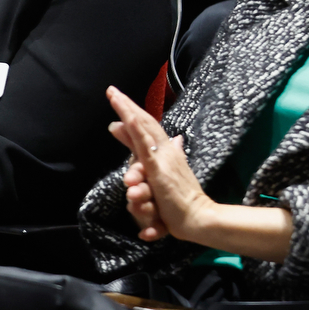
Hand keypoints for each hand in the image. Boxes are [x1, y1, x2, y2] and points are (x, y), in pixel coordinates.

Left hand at [106, 85, 211, 242]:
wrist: (197, 219)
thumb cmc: (181, 202)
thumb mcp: (163, 179)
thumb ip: (158, 165)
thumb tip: (168, 145)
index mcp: (167, 152)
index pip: (149, 126)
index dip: (135, 112)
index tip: (118, 98)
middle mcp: (166, 151)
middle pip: (145, 122)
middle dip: (127, 105)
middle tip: (111, 90)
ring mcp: (162, 159)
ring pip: (144, 129)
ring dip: (128, 111)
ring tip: (114, 96)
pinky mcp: (159, 170)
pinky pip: (146, 147)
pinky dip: (138, 131)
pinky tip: (128, 119)